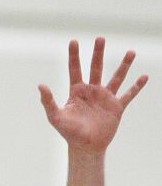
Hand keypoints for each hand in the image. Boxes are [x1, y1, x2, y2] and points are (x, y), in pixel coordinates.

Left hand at [38, 37, 148, 153]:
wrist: (85, 147)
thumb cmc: (69, 133)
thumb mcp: (55, 117)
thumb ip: (48, 101)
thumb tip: (41, 85)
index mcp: (77, 91)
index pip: (75, 69)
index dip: (74, 56)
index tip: (74, 41)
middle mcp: (92, 91)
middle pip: (96, 67)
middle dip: (98, 53)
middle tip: (100, 38)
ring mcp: (105, 98)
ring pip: (116, 77)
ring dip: (124, 65)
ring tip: (131, 52)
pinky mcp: (116, 107)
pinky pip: (129, 95)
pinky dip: (136, 86)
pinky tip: (144, 76)